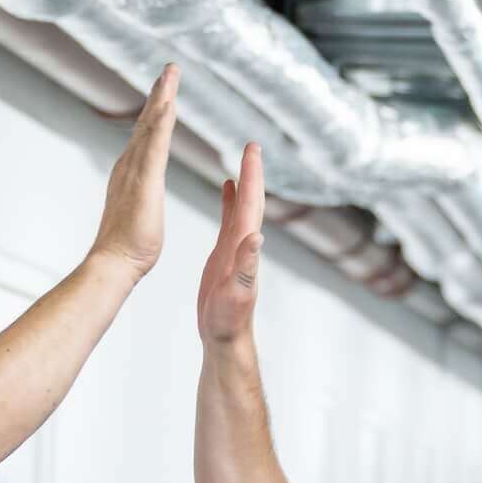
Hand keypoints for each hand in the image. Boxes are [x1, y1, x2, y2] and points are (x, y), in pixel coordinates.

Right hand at [90, 65, 179, 279]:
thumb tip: (136, 199)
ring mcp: (135, 171)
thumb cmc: (127, 248)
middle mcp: (129, 166)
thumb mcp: (137, 215)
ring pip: (151, 126)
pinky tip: (169, 103)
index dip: (156, 112)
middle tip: (170, 70)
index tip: (164, 92)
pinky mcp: (144, 180)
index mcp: (131, 174)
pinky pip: (156, 144)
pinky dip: (162, 121)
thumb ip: (137, 200)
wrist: (113, 263)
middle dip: (159, 94)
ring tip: (171, 74)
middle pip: (148, 123)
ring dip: (162, 97)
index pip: (147, 137)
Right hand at [197, 141, 264, 347]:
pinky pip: (230, 220)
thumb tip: (256, 237)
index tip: (252, 149)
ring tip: (242, 159)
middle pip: (251, 199)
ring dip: (244, 182)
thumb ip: (246, 266)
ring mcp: (236, 247)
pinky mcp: (225, 254)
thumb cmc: (229, 320)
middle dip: (252, 172)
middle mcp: (244, 243)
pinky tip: (228, 189)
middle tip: (251, 145)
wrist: (224, 337)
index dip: (252, 175)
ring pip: (242, 206)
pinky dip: (231, 201)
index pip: (252, 204)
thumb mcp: (236, 293)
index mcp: (246, 247)